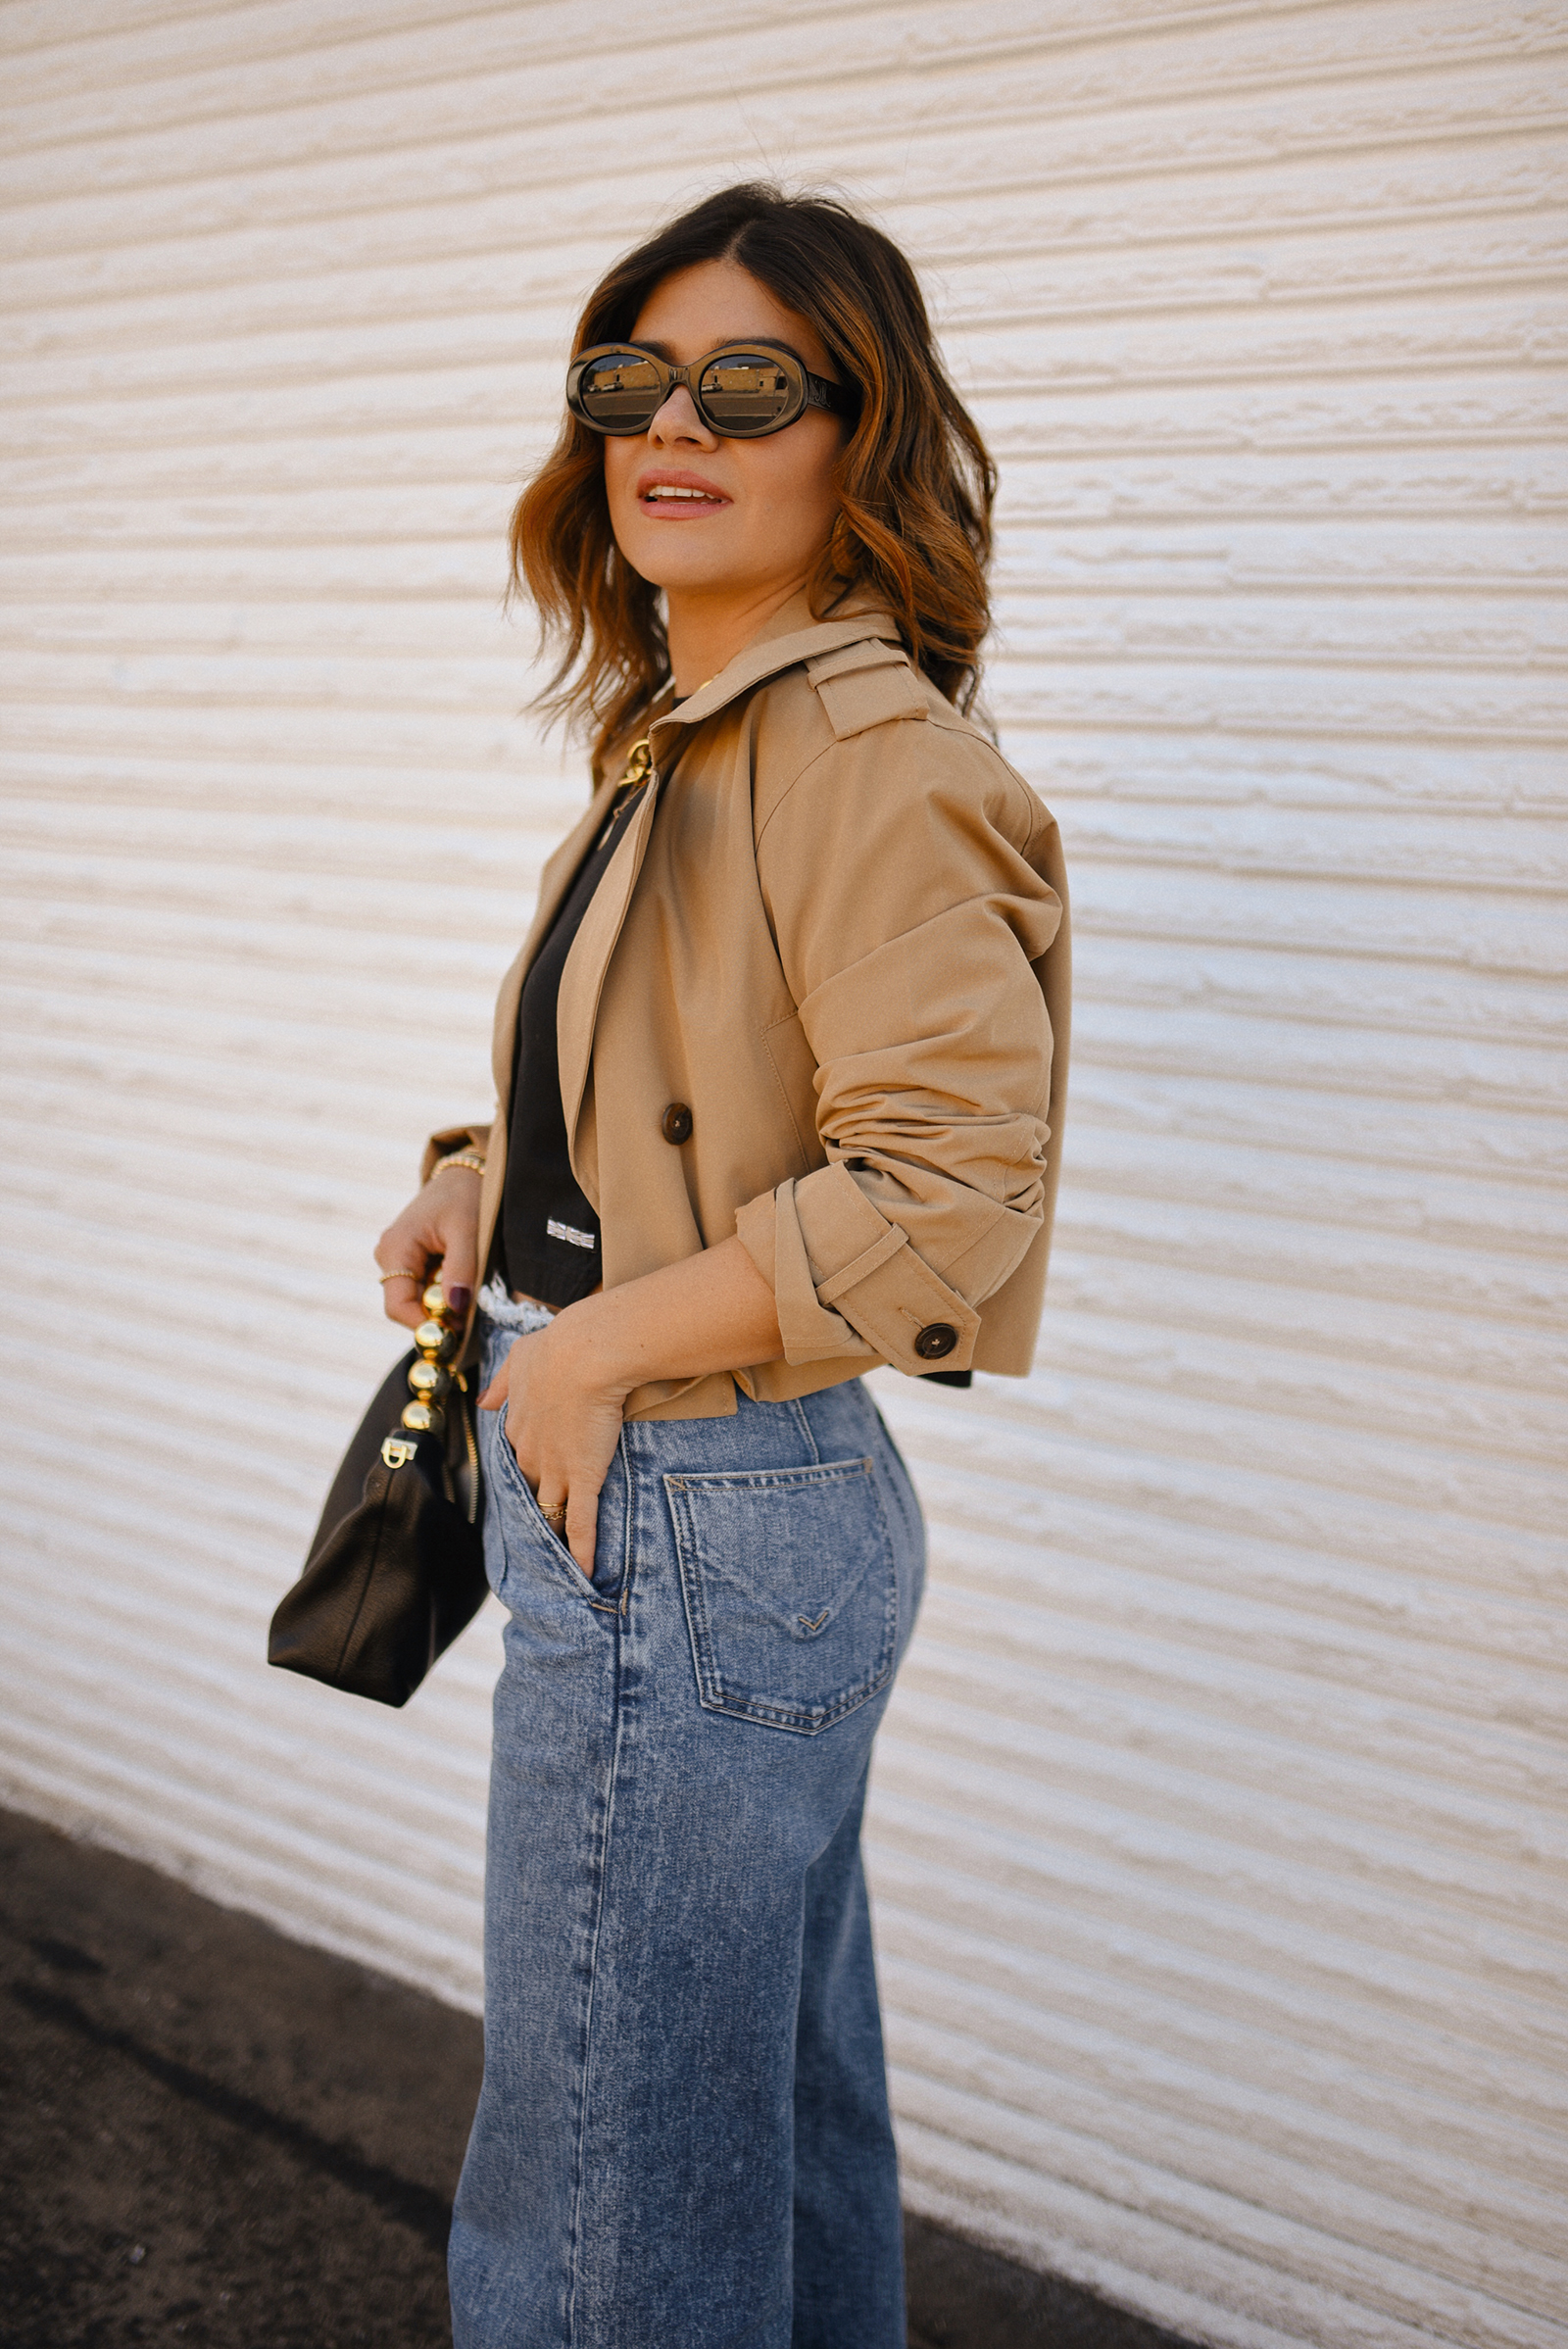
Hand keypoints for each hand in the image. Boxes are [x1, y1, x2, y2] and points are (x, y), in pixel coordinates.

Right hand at [374, 1165, 481, 1330]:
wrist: (464, 1174)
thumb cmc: (466, 1196)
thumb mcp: (469, 1231)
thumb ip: (461, 1268)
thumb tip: (454, 1307)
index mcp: (395, 1248)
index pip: (398, 1306)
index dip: (424, 1325)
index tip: (457, 1332)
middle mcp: (388, 1255)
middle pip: (406, 1306)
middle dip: (436, 1316)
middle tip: (470, 1316)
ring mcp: (396, 1258)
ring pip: (415, 1299)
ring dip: (441, 1304)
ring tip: (469, 1291)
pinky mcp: (409, 1260)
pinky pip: (421, 1287)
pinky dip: (442, 1292)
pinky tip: (461, 1282)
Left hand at [478, 1310, 632, 1578]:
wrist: (586, 1353)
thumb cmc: (557, 1346)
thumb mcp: (520, 1357)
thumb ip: (502, 1382)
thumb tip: (483, 1402)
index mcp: (515, 1426)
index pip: (517, 1458)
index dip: (528, 1470)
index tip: (534, 1482)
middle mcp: (530, 1454)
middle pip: (531, 1490)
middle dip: (537, 1508)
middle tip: (543, 1530)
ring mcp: (555, 1470)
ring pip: (551, 1511)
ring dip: (555, 1534)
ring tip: (559, 1561)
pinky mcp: (583, 1478)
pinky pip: (580, 1523)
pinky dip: (583, 1549)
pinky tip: (586, 1573)